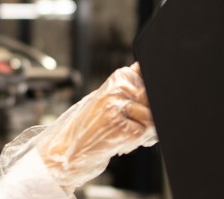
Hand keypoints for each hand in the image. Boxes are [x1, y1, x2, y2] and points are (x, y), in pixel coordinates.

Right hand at [36, 63, 156, 191]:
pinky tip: (120, 140)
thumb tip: (149, 77)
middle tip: (131, 123)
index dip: (151, 96)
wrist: (71, 147)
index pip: (149, 77)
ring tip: (123, 132)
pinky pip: (144, 133)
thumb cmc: (93, 124)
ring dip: (143, 130)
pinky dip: (137, 140)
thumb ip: (132, 86)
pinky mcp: (120, 126)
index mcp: (118, 78)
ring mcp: (117, 107)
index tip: (141, 105)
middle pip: (152, 99)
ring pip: (151, 117)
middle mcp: (118, 89)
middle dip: (149, 115)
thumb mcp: (112, 97)